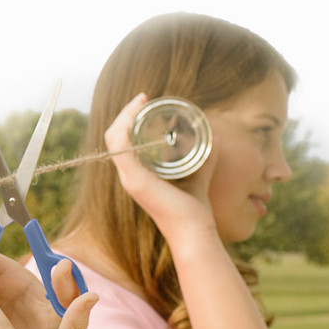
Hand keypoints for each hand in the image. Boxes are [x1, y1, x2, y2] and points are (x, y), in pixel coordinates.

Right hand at [108, 93, 218, 238]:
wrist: (194, 230)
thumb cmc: (195, 207)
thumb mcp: (198, 171)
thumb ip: (204, 154)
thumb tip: (214, 134)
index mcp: (136, 174)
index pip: (120, 141)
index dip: (127, 119)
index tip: (145, 102)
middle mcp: (128, 175)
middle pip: (114, 135)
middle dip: (125, 113)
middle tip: (143, 98)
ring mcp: (129, 178)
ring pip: (114, 138)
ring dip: (124, 116)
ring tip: (141, 102)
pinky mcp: (136, 180)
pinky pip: (121, 148)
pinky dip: (125, 129)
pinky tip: (135, 116)